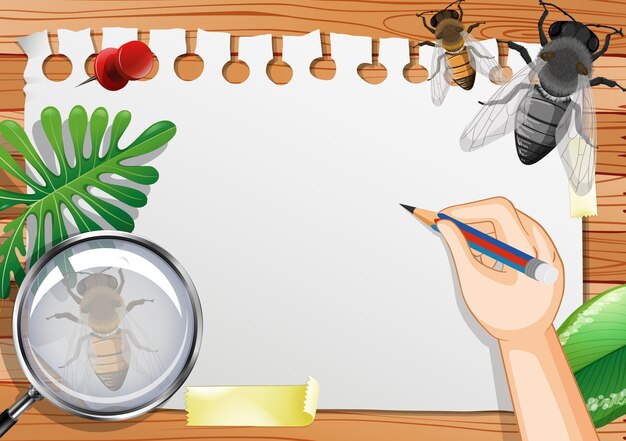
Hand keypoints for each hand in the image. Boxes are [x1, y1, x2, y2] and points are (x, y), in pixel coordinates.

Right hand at [437, 197, 563, 340]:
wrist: (529, 340)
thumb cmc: (501, 316)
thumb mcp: (473, 282)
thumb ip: (458, 249)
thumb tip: (445, 225)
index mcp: (527, 252)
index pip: (499, 210)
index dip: (469, 209)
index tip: (446, 217)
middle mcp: (544, 247)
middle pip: (506, 214)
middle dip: (474, 220)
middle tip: (451, 231)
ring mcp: (549, 252)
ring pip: (513, 224)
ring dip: (487, 231)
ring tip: (473, 255)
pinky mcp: (548, 258)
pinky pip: (523, 236)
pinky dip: (501, 241)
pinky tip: (489, 262)